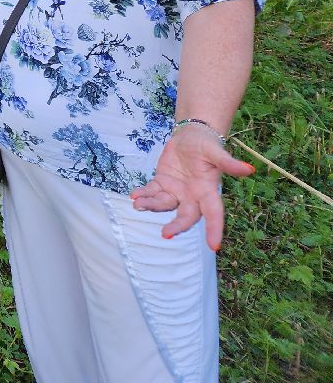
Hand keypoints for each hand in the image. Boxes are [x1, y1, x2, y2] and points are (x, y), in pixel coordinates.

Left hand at [130, 124, 255, 250]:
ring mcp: (176, 191)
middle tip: (166, 233)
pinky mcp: (162, 182)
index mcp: (208, 191)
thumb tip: (250, 169)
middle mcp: (192, 196)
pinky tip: (134, 195)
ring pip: (164, 204)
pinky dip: (143, 194)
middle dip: (177, 226)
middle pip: (186, 216)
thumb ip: (229, 163)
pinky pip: (152, 192)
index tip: (214, 247)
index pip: (214, 214)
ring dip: (152, 206)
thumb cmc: (206, 145)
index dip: (214, 229)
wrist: (190, 136)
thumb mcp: (216, 152)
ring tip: (138, 205)